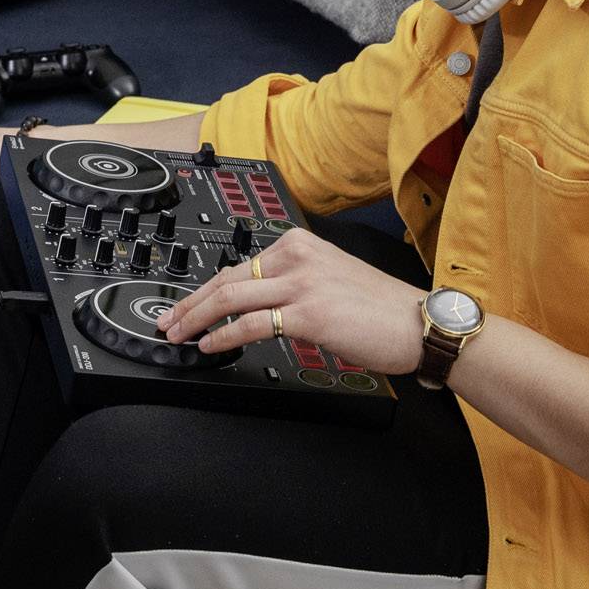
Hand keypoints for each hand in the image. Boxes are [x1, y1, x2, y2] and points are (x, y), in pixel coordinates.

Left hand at [154, 227, 428, 374]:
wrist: (419, 324)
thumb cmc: (382, 309)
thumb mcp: (331, 278)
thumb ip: (296, 281)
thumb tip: (260, 303)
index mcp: (301, 244)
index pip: (239, 263)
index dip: (207, 287)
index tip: (188, 303)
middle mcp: (298, 256)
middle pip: (227, 276)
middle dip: (191, 301)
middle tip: (169, 319)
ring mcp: (302, 282)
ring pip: (231, 295)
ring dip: (196, 317)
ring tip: (178, 333)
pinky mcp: (309, 313)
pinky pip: (253, 323)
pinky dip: (224, 335)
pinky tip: (210, 345)